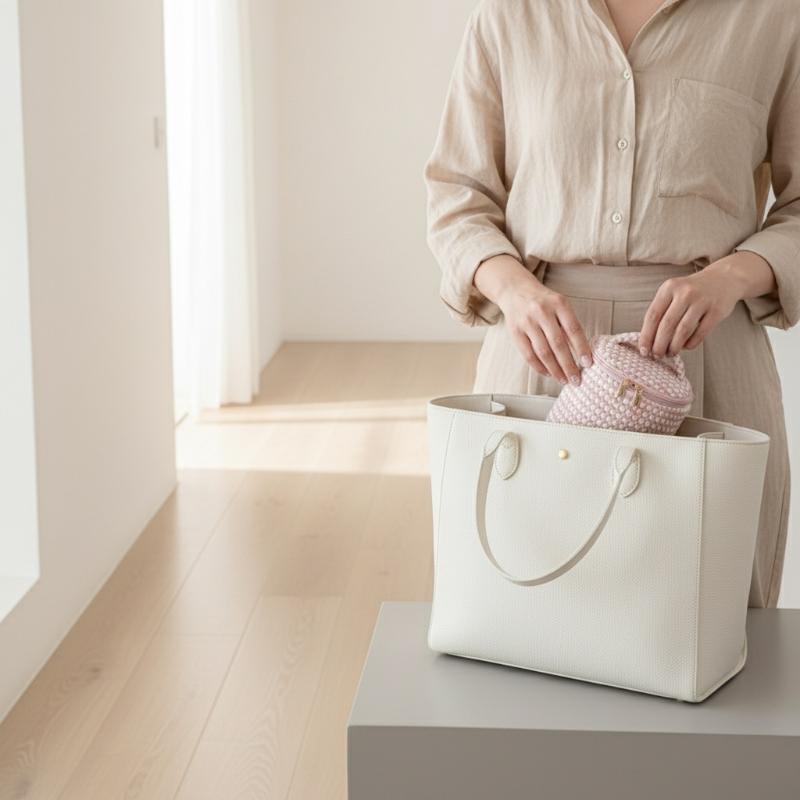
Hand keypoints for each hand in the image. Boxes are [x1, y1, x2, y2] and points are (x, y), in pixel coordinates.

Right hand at [474, 255, 592, 384]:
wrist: (515, 290)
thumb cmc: (543, 301)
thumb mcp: (559, 305)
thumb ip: (569, 324)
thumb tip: (581, 353)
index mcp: (558, 303)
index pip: (573, 329)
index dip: (582, 348)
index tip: (588, 363)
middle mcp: (542, 312)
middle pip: (558, 344)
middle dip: (568, 365)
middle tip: (576, 379)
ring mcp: (527, 322)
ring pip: (543, 352)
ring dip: (555, 370)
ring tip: (563, 380)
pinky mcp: (515, 332)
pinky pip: (528, 355)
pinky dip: (539, 367)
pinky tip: (548, 373)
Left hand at [638, 251, 776, 357]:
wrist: (724, 278)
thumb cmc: (692, 290)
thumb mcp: (673, 292)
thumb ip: (661, 310)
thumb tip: (648, 339)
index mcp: (669, 288)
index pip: (653, 315)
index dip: (646, 335)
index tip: (643, 350)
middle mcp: (685, 293)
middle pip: (667, 324)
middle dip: (659, 344)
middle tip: (657, 355)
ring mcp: (702, 301)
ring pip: (683, 330)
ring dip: (674, 346)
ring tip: (670, 353)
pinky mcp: (717, 311)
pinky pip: (700, 333)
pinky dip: (690, 343)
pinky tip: (685, 347)